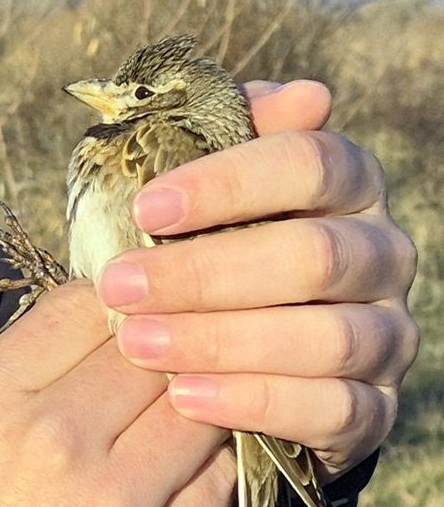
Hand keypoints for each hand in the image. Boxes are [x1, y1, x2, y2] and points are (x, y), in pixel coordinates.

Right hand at [0, 282, 235, 506]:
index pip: (81, 308)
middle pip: (149, 349)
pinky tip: (184, 473)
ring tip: (174, 418)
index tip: (123, 318)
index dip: (112, 306)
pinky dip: (211, 465)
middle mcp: (50, 442)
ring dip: (197, 403)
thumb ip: (10, 379)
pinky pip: (220, 478)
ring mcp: (115, 503)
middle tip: (160, 364)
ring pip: (199, 405)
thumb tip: (88, 324)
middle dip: (161, 349)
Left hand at [101, 80, 417, 477]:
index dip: (227, 182)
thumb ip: (224, 142)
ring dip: (221, 340)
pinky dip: (255, 402)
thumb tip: (302, 96)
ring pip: (325, 335)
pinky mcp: (375, 410)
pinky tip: (185, 396)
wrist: (226, 362)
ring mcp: (385, 335)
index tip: (145, 209)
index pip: (310, 163)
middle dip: (204, 273)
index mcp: (344, 189)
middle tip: (120, 287)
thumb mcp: (194, 203)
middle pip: (313, 254)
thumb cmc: (203, 262)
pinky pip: (332, 409)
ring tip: (139, 344)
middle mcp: (380, 255)